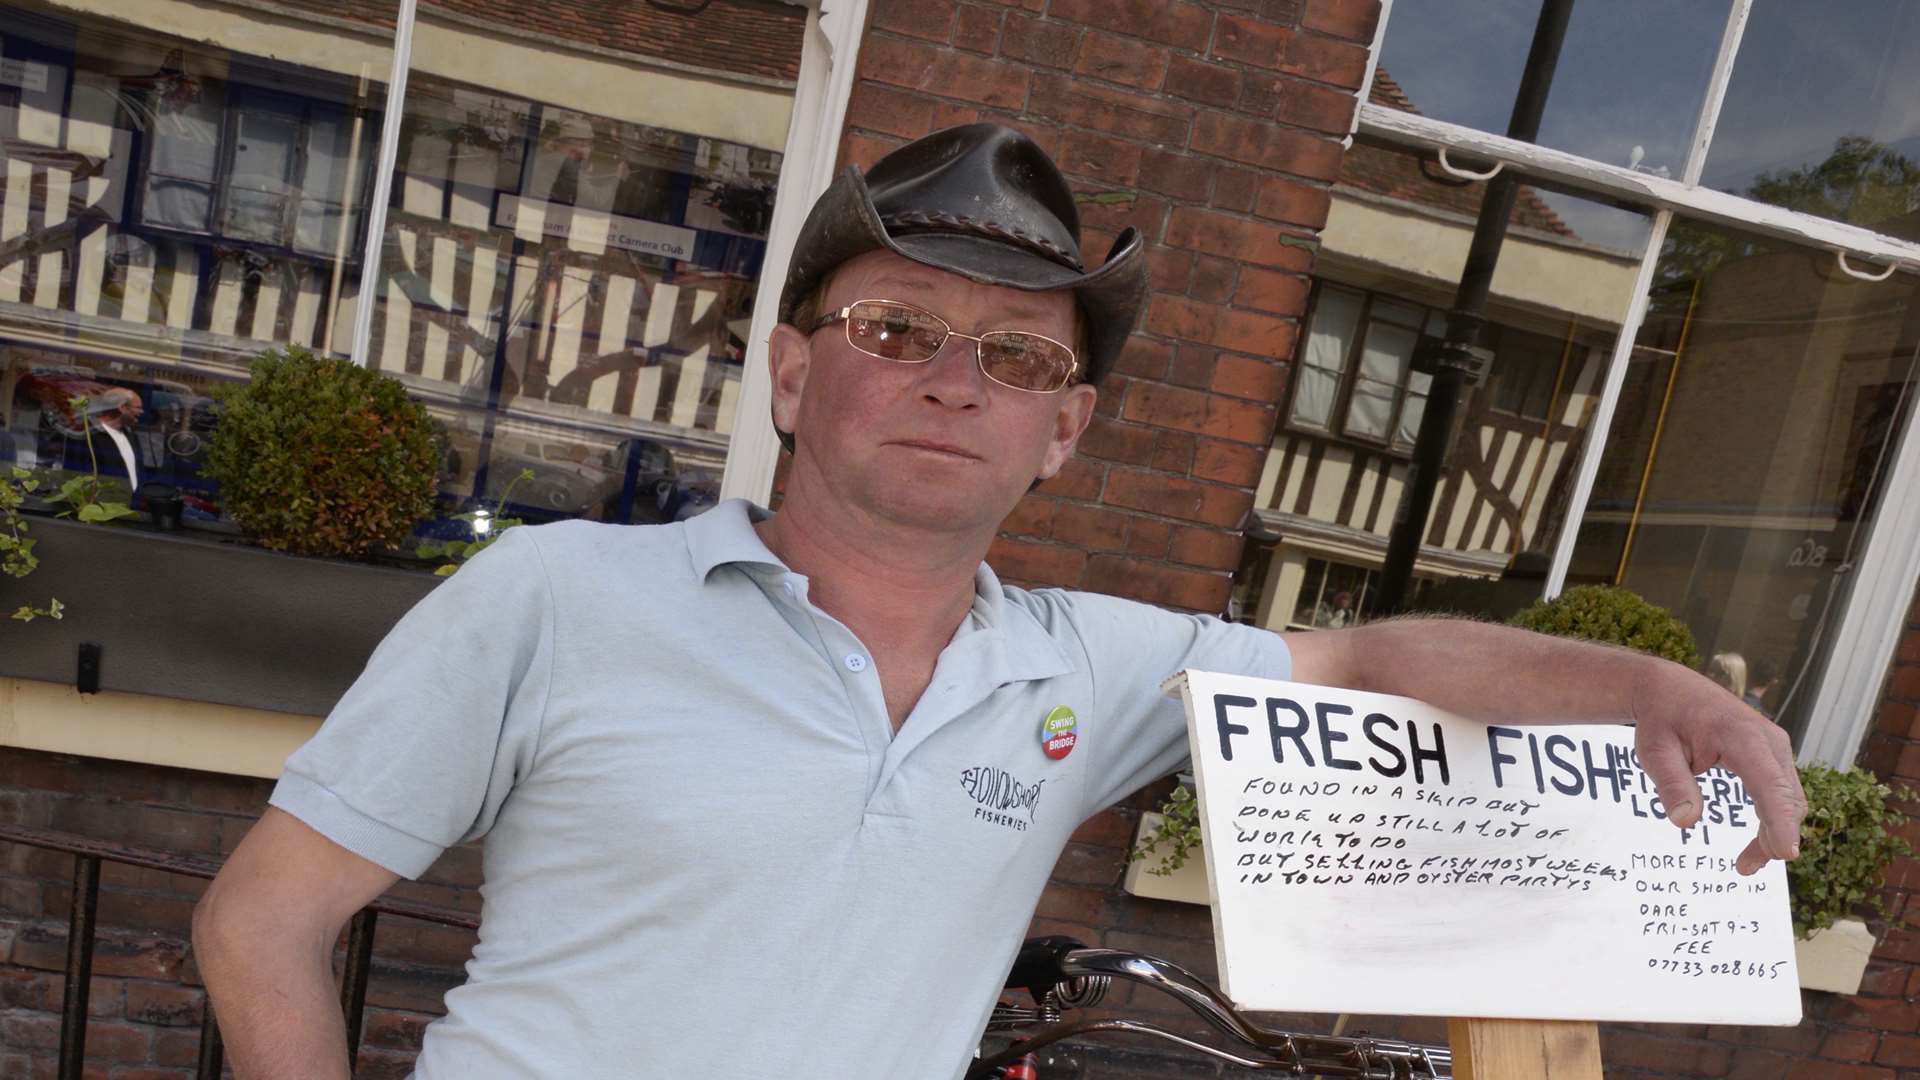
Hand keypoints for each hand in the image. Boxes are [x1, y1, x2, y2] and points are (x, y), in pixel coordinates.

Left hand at [1630, 658, 1806, 875]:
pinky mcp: (1773, 754)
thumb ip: (1672, 784)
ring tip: (1747, 863)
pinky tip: (1759, 840)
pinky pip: (1782, 791)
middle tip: (1744, 868)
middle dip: (1774, 838)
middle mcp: (1768, 740)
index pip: (1769, 786)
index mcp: (1741, 737)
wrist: (1670, 690)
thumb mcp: (1654, 752)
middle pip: (1787, 800)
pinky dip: (1774, 817)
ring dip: (1775, 832)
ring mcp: (1775, 746)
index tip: (1787, 854)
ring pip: (1789, 799)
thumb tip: (1685, 821)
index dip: (1780, 822)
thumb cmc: (1661, 720)